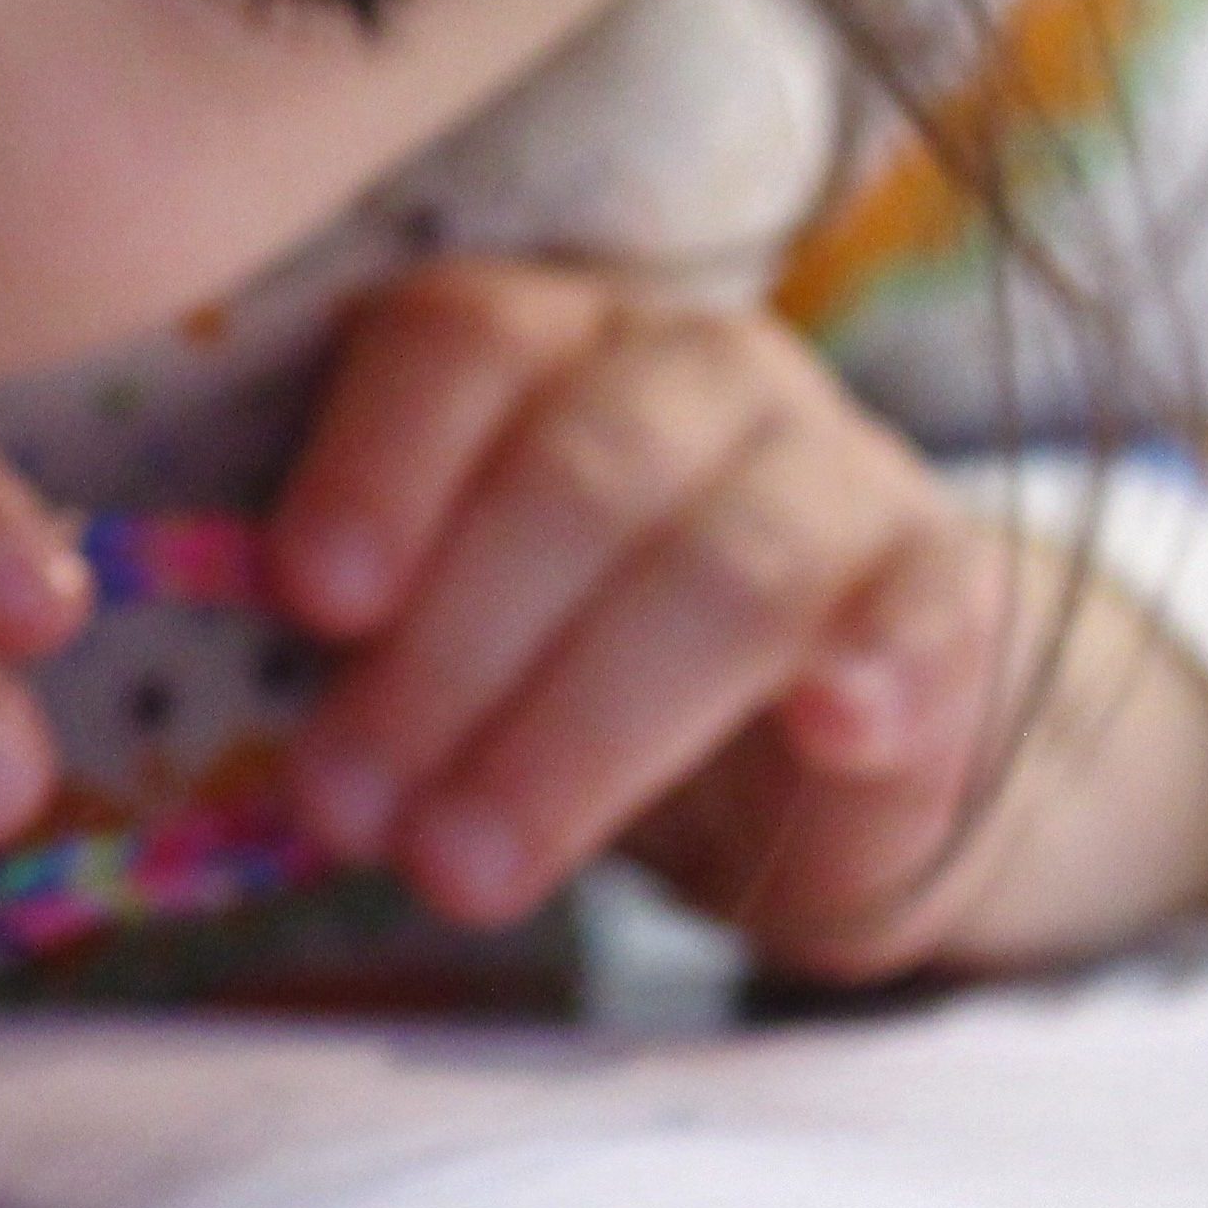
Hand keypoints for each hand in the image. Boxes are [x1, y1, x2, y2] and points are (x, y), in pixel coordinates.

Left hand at [268, 261, 1207, 979]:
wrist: (814, 730)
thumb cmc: (570, 659)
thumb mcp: (446, 630)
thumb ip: (357, 639)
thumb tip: (262, 743)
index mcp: (542, 339)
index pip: (459, 344)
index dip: (378, 465)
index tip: (308, 600)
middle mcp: (693, 369)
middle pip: (574, 476)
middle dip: (447, 657)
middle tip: (347, 810)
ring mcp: (836, 467)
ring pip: (720, 567)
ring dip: (579, 730)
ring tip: (467, 869)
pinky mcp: (945, 591)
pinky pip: (916, 614)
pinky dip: (869, 670)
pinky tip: (825, 732)